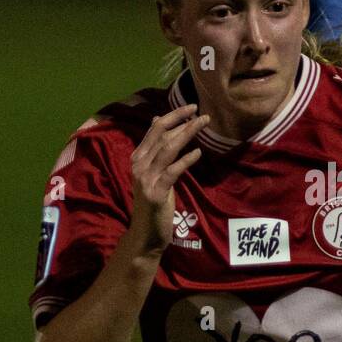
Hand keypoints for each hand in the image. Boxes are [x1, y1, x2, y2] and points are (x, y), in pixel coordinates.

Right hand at [126, 104, 206, 255]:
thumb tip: (157, 120)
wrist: (146, 234)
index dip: (172, 116)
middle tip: (203, 114)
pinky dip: (186, 160)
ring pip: (167, 149)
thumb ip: (154, 149)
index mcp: (138, 158)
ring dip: (187, 134)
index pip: (154, 129)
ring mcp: (146, 179)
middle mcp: (139, 165)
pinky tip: (198, 153)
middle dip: (183, 121)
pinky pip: (173, 171)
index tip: (190, 107)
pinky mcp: (156, 193)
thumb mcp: (152, 172)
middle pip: (161, 135)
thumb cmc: (153, 203)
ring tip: (203, 125)